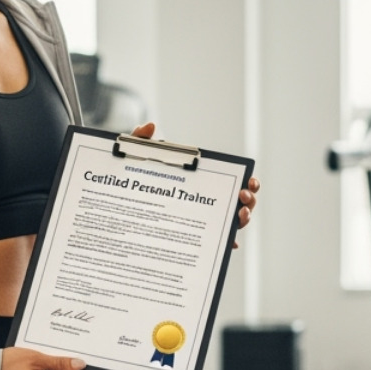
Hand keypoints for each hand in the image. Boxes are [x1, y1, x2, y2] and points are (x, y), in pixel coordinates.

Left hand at [130, 122, 259, 249]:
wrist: (120, 199)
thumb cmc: (136, 181)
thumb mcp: (136, 160)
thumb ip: (139, 140)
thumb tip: (150, 125)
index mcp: (203, 182)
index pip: (234, 183)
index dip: (249, 183)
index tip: (249, 181)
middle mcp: (208, 203)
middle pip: (241, 204)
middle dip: (249, 201)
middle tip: (242, 196)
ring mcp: (203, 221)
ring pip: (233, 223)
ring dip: (242, 219)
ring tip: (239, 215)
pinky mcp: (194, 238)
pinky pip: (215, 243)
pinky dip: (226, 243)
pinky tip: (230, 244)